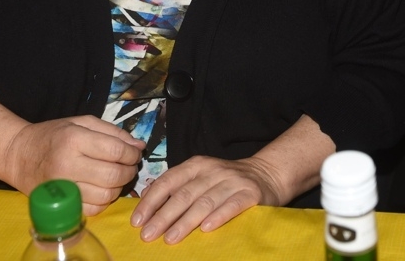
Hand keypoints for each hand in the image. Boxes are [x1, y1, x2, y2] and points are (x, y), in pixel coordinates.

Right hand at [3, 115, 144, 214]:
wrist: (18, 155)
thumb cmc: (53, 135)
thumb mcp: (82, 123)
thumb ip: (113, 132)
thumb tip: (139, 146)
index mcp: (74, 139)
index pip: (116, 151)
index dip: (132, 153)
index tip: (134, 153)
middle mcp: (67, 165)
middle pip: (113, 175)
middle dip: (129, 171)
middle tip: (129, 166)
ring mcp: (63, 188)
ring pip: (106, 195)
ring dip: (119, 187)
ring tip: (116, 177)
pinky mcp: (60, 204)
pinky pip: (93, 210)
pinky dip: (104, 202)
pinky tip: (102, 189)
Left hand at [131, 155, 283, 243]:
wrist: (267, 175)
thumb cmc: (226, 182)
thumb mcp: (201, 177)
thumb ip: (177, 187)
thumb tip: (145, 201)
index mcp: (197, 165)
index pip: (168, 181)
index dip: (151, 201)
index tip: (136, 221)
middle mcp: (213, 171)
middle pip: (184, 195)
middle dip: (163, 216)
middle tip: (147, 235)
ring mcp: (232, 181)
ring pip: (204, 202)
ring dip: (185, 222)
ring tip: (170, 238)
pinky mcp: (250, 194)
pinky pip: (231, 206)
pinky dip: (218, 217)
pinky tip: (206, 229)